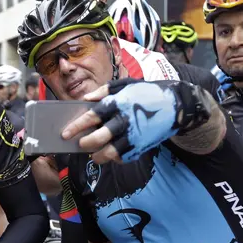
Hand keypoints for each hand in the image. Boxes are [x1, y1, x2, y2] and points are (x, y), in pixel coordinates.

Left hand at [62, 79, 206, 163]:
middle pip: (99, 138)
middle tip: (81, 143)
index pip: (92, 116)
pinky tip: (111, 154)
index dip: (77, 126)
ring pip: (110, 152)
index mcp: (118, 103)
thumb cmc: (146, 93)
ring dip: (98, 156)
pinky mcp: (142, 146)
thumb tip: (85, 99)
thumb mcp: (125, 84)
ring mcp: (135, 135)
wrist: (177, 104)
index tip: (65, 133)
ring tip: (93, 154)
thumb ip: (103, 91)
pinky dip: (115, 158)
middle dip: (86, 143)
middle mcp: (125, 120)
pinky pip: (124, 158)